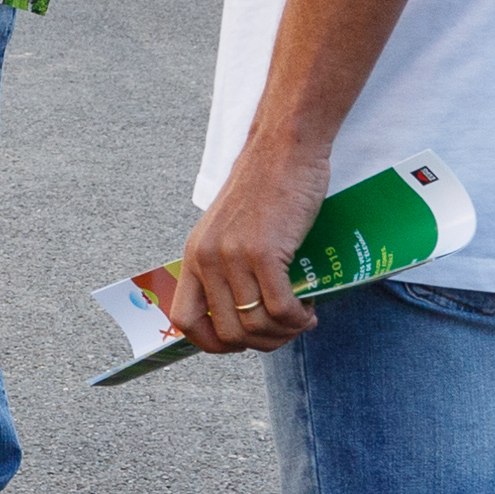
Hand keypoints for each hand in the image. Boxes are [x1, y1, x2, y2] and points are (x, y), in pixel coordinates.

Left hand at [172, 137, 328, 354]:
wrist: (283, 148)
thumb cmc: (265, 187)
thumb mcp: (229, 229)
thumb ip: (227, 265)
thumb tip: (243, 311)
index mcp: (195, 256)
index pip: (185, 320)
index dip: (212, 343)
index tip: (242, 344)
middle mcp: (207, 259)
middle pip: (228, 333)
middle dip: (261, 344)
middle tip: (285, 331)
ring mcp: (234, 256)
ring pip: (255, 325)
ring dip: (284, 334)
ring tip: (301, 320)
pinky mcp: (264, 252)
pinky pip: (280, 309)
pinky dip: (298, 320)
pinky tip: (309, 311)